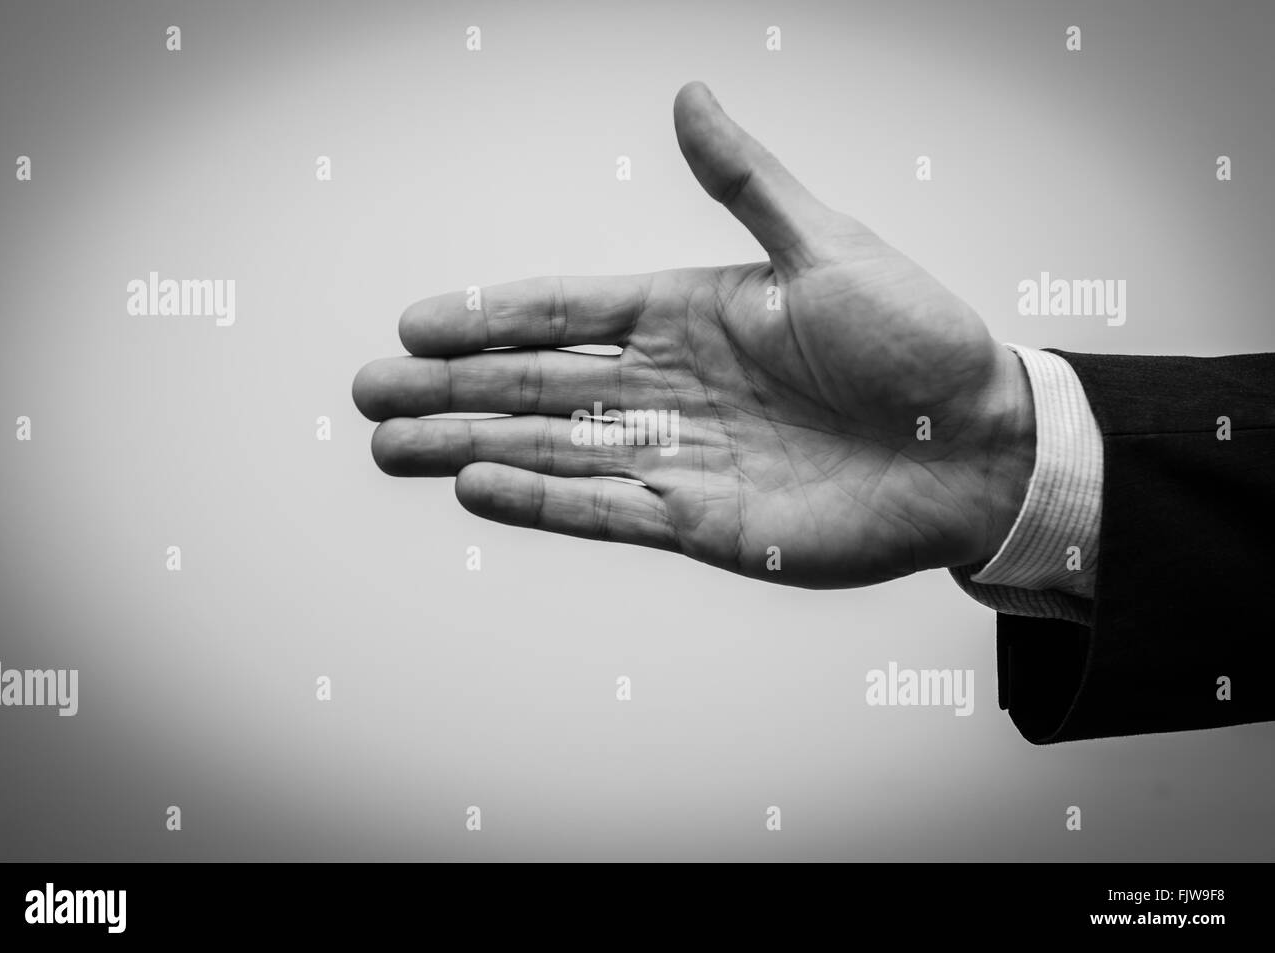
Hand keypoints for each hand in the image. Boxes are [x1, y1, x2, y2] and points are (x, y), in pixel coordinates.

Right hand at [353, 81, 1034, 588]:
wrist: (973, 447)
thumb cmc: (916, 340)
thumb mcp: (825, 247)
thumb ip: (744, 183)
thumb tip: (688, 97)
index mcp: (688, 313)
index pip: (565, 311)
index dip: (489, 316)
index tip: (417, 322)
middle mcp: (670, 386)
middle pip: (536, 384)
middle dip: (450, 388)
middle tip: (369, 392)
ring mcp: (679, 456)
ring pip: (551, 449)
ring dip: (469, 445)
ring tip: (392, 448)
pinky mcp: (700, 522)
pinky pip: (603, 510)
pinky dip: (540, 501)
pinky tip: (476, 489)